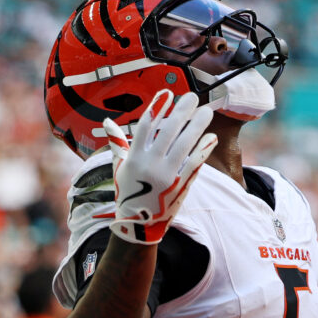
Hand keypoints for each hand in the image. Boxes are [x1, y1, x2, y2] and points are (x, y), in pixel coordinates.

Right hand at [99, 90, 217, 244]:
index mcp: (134, 158)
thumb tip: (106, 121)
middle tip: (193, 96)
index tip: (168, 93)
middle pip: (168, 131)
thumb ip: (117, 142)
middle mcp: (149, 165)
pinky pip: (193, 163)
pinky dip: (203, 149)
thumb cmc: (128, 192)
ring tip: (206, 111)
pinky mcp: (179, 185)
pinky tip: (211, 136)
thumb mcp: (120, 167)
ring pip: (184, 144)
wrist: (138, 225)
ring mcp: (166, 175)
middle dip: (181, 112)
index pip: (145, 126)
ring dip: (196, 126)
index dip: (157, 108)